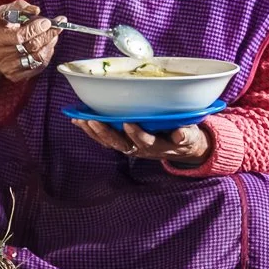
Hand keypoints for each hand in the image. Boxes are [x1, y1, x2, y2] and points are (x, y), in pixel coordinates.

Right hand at [0, 0, 62, 82]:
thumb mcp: (4, 11)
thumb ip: (20, 7)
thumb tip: (36, 10)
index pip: (19, 36)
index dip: (35, 29)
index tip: (47, 22)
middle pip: (31, 47)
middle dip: (48, 35)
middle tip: (58, 26)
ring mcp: (7, 67)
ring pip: (37, 58)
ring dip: (50, 44)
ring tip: (54, 34)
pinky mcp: (15, 76)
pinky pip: (38, 67)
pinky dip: (47, 54)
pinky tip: (48, 45)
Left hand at [73, 120, 212, 165]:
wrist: (180, 147)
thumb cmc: (184, 138)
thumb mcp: (190, 137)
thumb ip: (186, 135)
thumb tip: (181, 133)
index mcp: (156, 146)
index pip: (145, 142)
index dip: (136, 134)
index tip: (128, 122)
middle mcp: (139, 149)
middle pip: (119, 143)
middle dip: (105, 132)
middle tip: (93, 120)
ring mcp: (128, 146)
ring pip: (107, 142)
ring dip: (93, 131)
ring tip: (80, 119)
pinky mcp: (121, 141)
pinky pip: (103, 138)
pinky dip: (90, 130)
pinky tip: (78, 119)